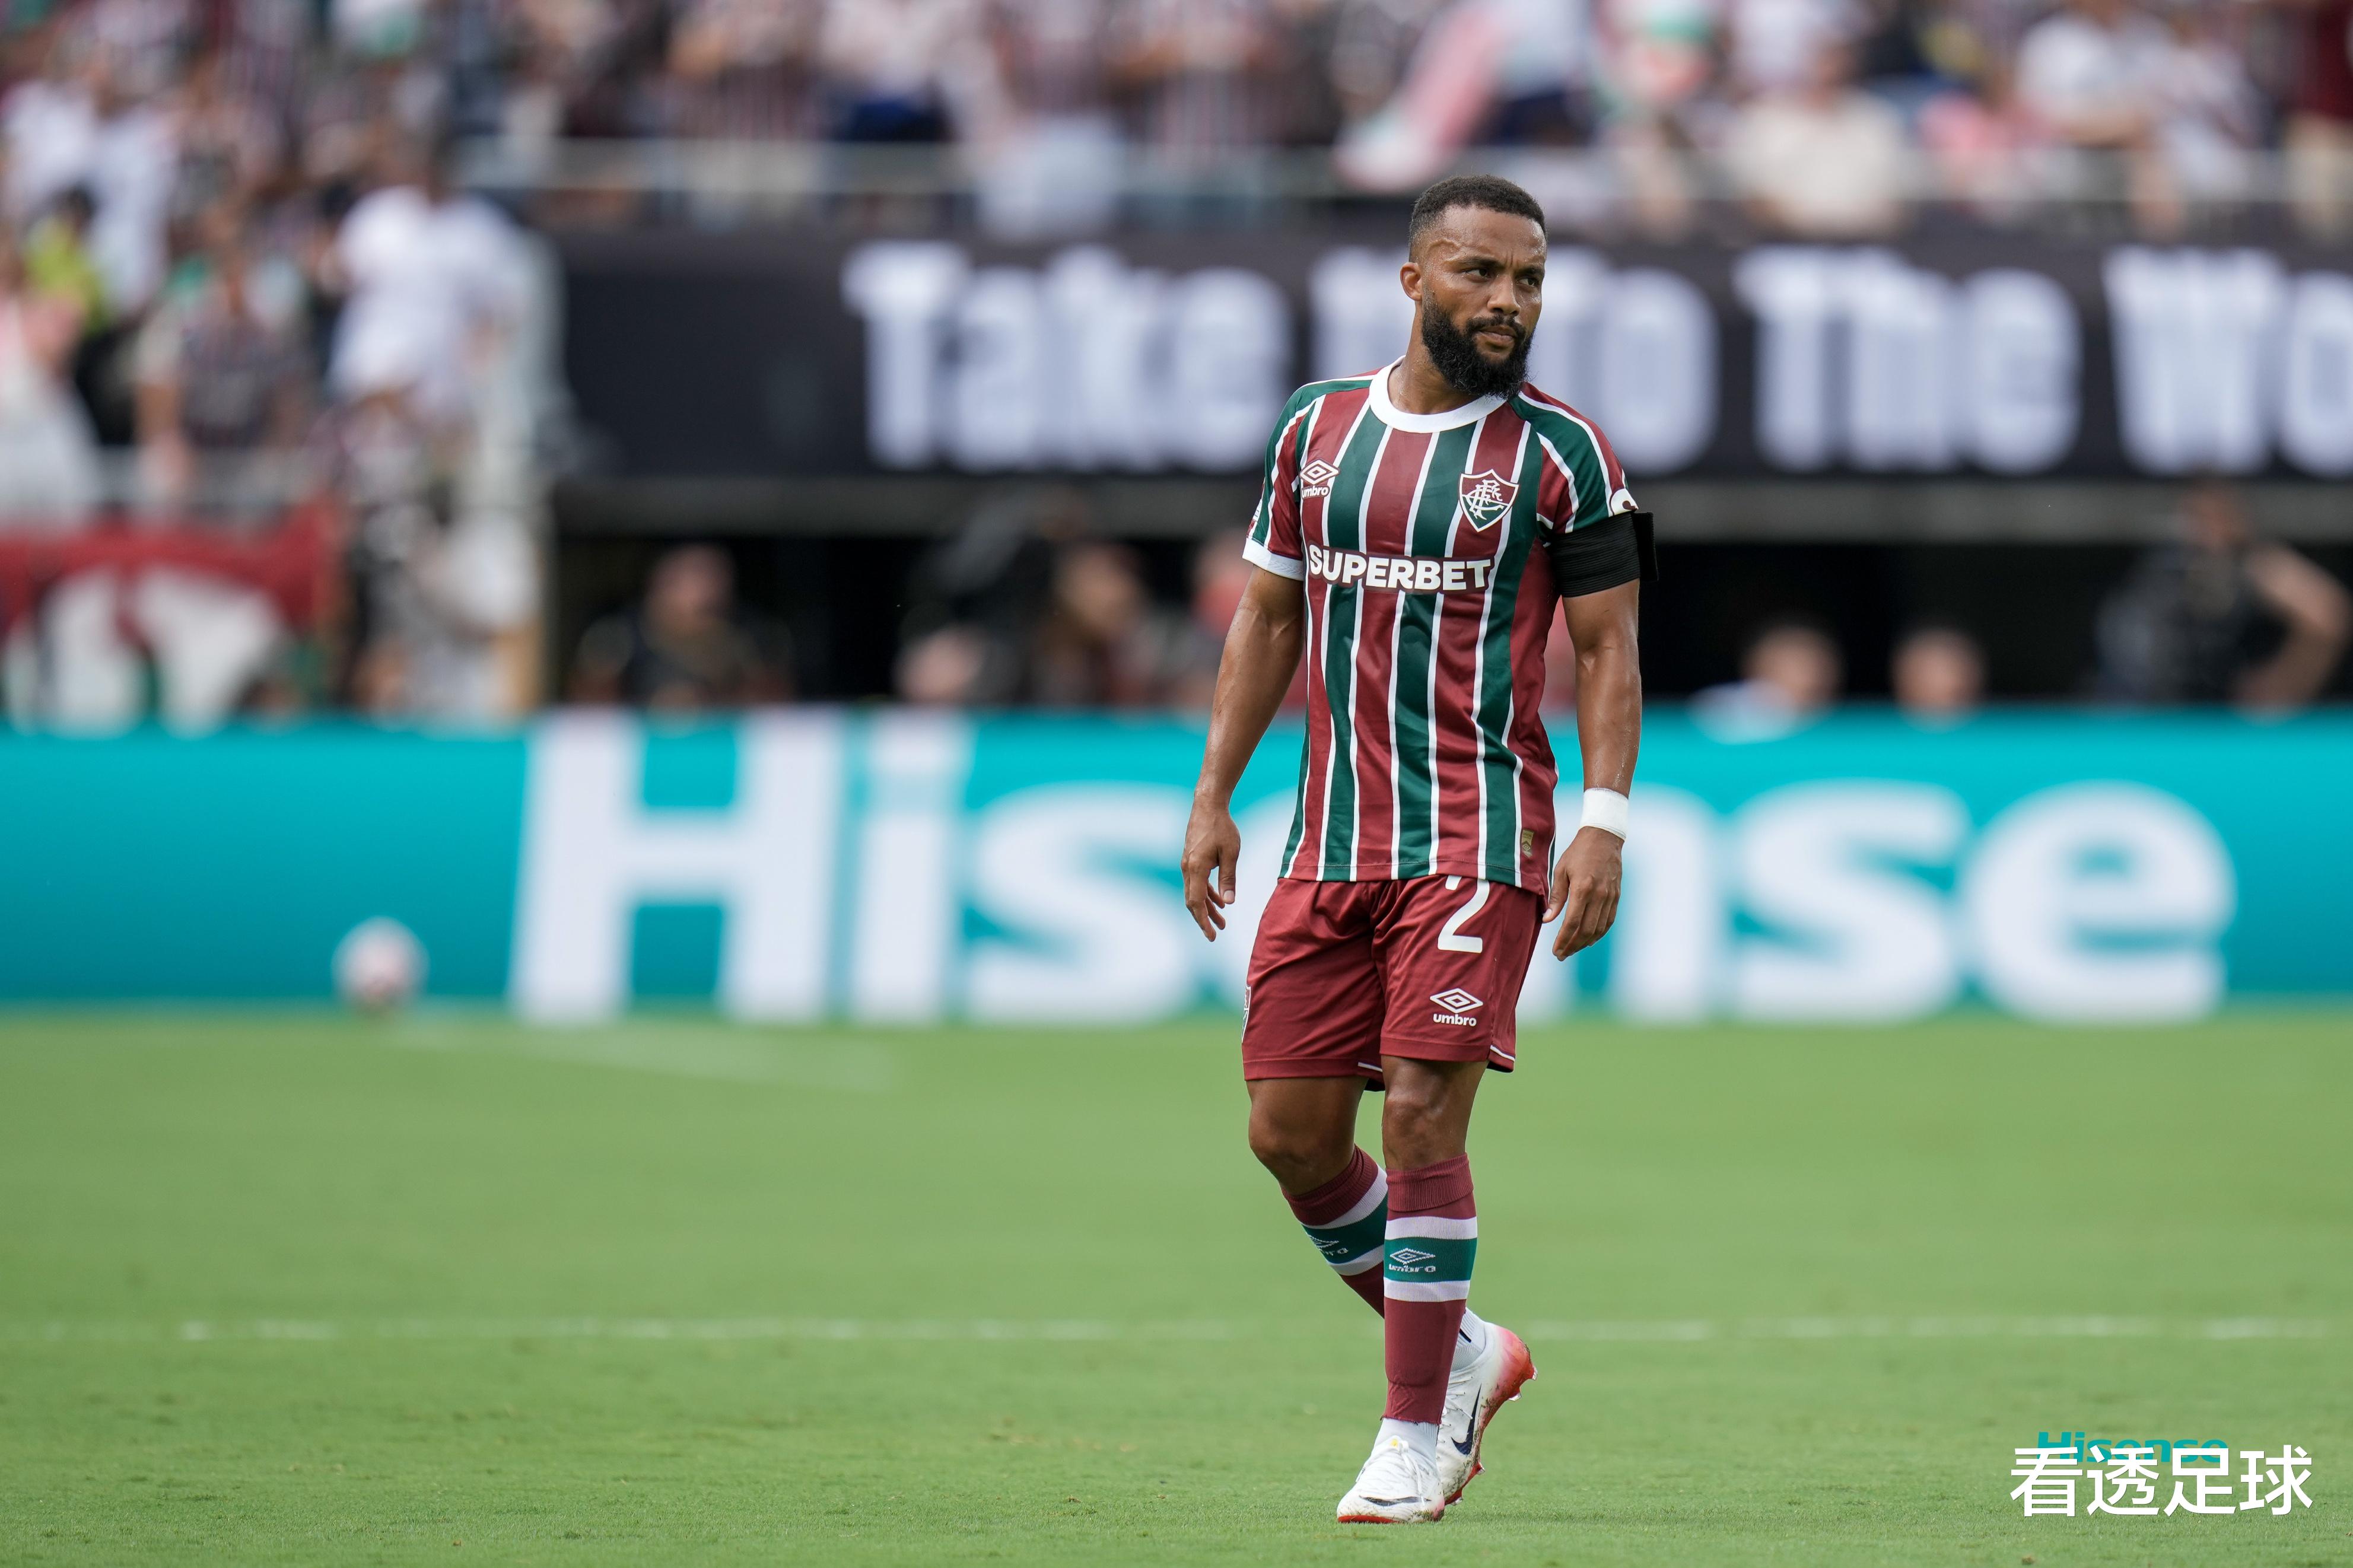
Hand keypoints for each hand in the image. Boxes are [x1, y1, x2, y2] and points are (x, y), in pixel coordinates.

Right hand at [1180, 798, 1241, 940]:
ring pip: (1195, 892)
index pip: (1196, 902)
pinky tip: (1219, 900)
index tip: (1212, 935)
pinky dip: (1207, 893)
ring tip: (1222, 921)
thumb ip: (1229, 878)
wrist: (1208, 805)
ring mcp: (1188, 863)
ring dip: (1207, 907)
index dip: (1203, 921)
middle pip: (1193, 901)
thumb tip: (1229, 902)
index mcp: (1195, 868)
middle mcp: (1187, 868)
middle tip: (1216, 934)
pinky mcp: (1192, 859)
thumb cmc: (1221, 827)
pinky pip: (1197, 882)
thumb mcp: (1231, 853)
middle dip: (1204, 919)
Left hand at [1545, 827, 1622, 958]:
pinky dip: (1599, 933)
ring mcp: (1610, 896)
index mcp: (1583, 888)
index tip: (1556, 951)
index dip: (1564, 939)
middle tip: (1562, 954)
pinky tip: (1589, 940)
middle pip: (1586, 930)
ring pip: (1599, 928)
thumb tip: (1547, 920)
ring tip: (1573, 949)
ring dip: (1585, 943)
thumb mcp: (1561, 870)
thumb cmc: (1578, 853)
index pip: (1572, 922)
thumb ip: (1556, 897)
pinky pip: (1609, 920)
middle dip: (1573, 945)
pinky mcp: (1616, 896)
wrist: (1604, 838)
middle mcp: (1599, 895)